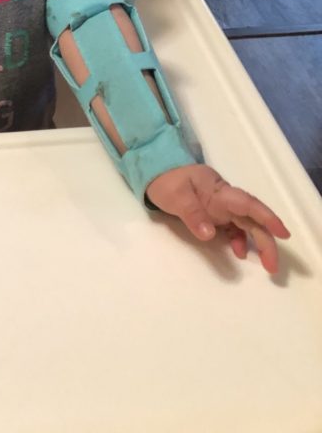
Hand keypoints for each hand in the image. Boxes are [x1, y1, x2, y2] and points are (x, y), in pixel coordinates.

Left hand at [146, 164, 290, 274]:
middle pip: (252, 219)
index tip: (282, 233)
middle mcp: (225, 198)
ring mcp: (221, 206)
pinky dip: (238, 241)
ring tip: (266, 265)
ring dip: (258, 243)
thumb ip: (192, 214)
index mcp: (218, 190)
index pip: (247, 203)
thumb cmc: (167, 181)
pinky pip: (233, 228)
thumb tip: (210, 234)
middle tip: (272, 266)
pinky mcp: (215, 214)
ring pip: (246, 225)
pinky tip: (238, 253)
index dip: (266, 218)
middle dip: (266, 240)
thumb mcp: (176, 195)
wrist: (155, 172)